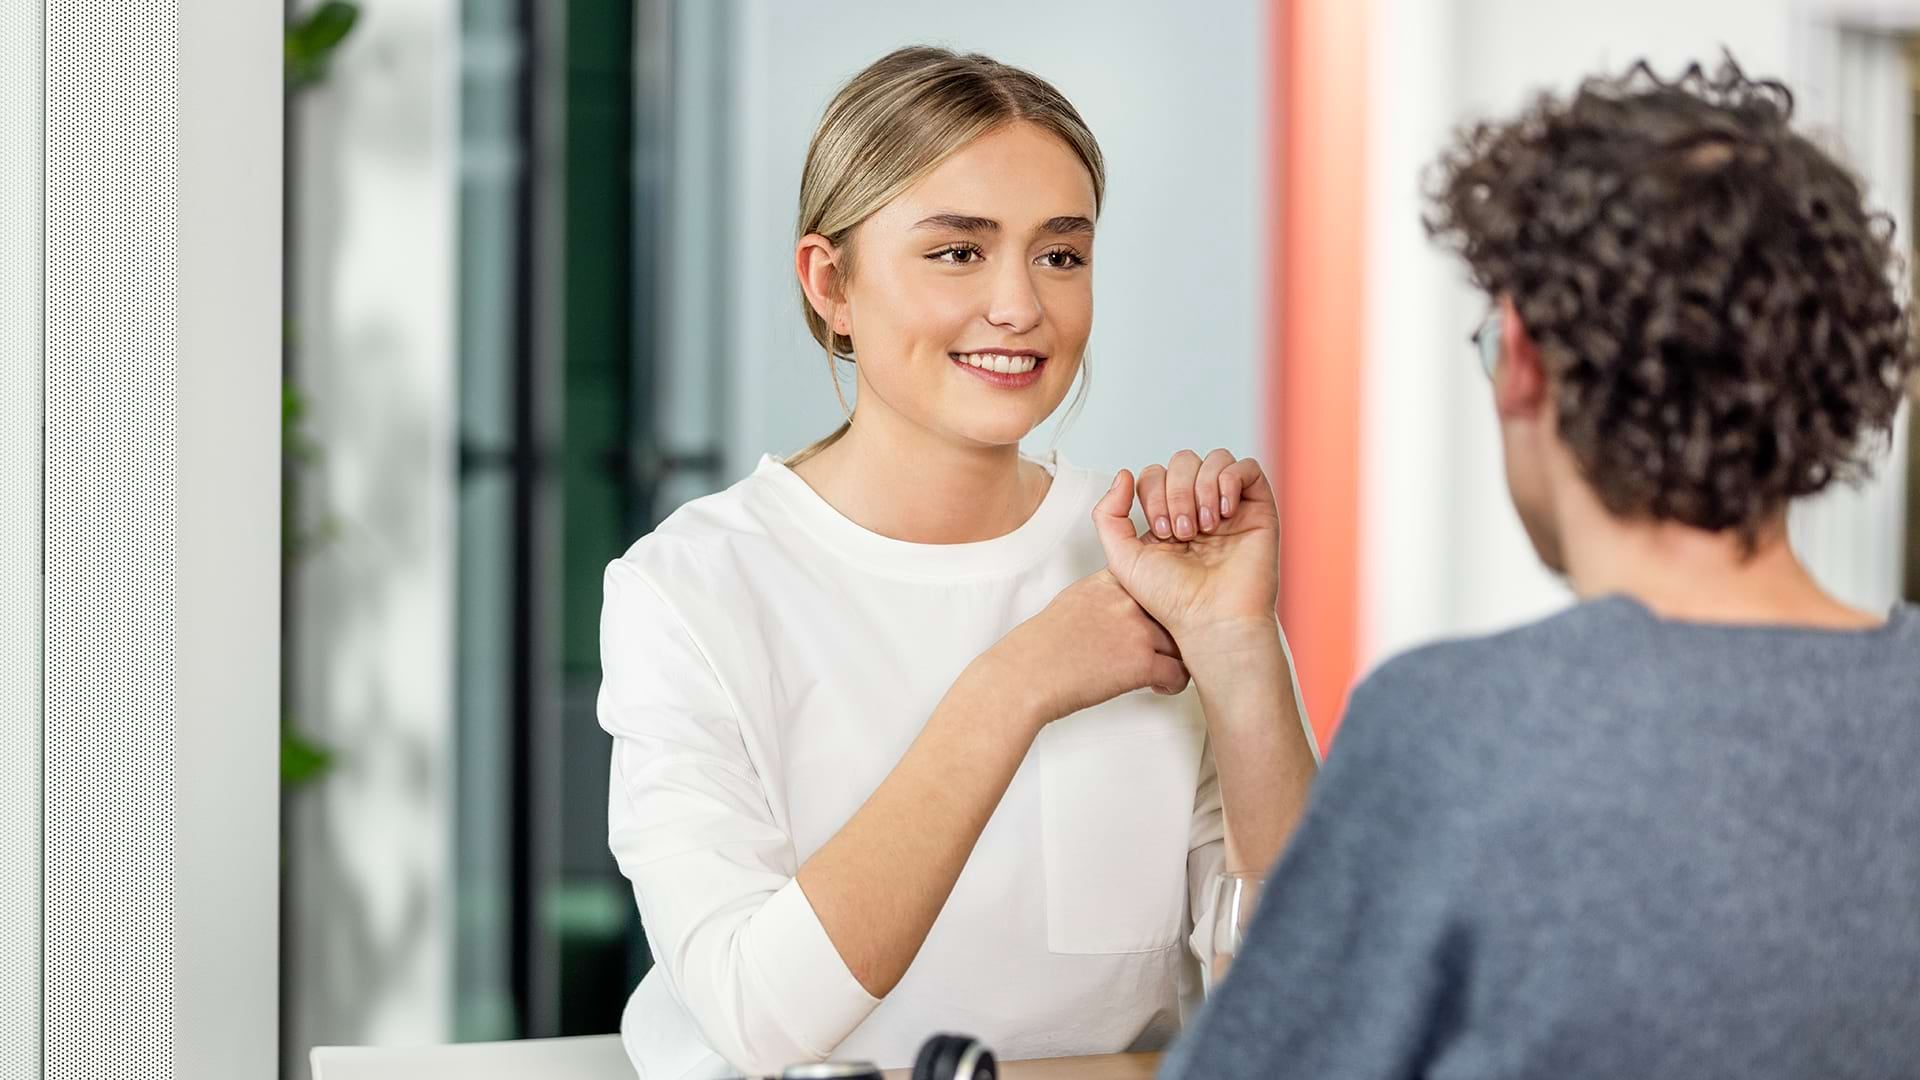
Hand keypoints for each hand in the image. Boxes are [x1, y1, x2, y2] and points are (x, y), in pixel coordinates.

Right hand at [983, 570, 1190, 726]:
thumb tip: (1119, 605)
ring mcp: (1137, 630)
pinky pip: (1179, 673)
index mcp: (1108, 583)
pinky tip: (1160, 685)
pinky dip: (1173, 684)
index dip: (1164, 600)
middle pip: (1174, 610)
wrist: (1027, 674)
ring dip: (1176, 657)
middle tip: (1170, 645)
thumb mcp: (1072, 601)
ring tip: (1166, 667)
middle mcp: (1127, 602)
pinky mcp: (1141, 663)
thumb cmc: (1042, 646)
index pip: (1155, 579)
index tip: (1166, 612)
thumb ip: (1103, 597)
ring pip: (1181, 641)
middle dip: (1174, 630)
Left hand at [1093, 450, 1279, 642]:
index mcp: (1169, 516)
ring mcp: (1230, 508)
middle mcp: (1200, 508)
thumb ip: (1109, 515)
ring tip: (1205, 527)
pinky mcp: (1259, 510)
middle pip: (1184, 461)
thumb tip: (1124, 474)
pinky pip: (1248, 468)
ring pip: (1215, 459)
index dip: (1154, 494)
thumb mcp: (1122, 558)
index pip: (1156, 474)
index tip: (1162, 533)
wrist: (1212, 620)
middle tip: (1184, 532)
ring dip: (1203, 488)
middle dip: (1178, 492)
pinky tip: (1224, 513)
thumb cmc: (1173, 600)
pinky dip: (1231, 481)